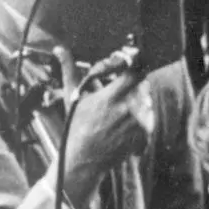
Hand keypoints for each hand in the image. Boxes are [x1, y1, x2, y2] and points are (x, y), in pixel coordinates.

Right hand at [63, 72, 150, 203]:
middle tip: (119, 89)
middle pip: (142, 84)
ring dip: (137, 99)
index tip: (131, 61)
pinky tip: (124, 121)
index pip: (135, 71)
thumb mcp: (73, 97)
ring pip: (146, 99)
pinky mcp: (145, 134)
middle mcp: (128, 109)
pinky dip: (139, 115)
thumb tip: (59, 49)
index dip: (135, 63)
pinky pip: (148, 115)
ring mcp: (139, 123)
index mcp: (111, 97)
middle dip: (133, 83)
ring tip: (119, 109)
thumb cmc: (76, 126)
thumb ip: (69, 70)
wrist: (84, 159)